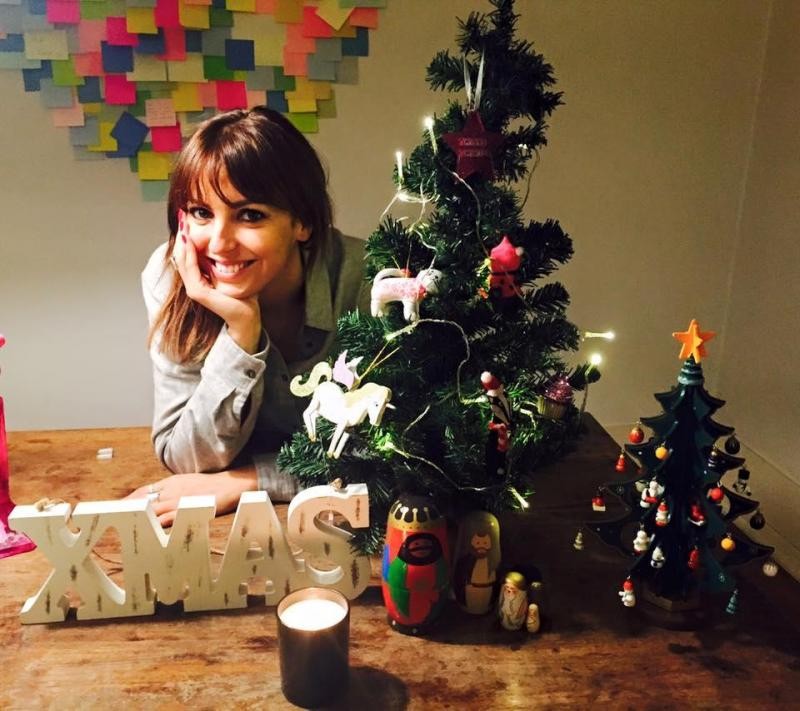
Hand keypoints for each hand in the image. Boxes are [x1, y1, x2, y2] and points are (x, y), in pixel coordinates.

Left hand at [125, 468, 257, 526]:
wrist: (234, 483)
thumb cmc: (214, 486)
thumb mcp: (189, 484)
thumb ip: (174, 491)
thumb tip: (159, 501)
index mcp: (172, 482)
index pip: (143, 492)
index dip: (127, 500)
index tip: (112, 508)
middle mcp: (171, 489)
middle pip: (141, 500)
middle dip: (123, 508)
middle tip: (106, 517)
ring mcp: (179, 499)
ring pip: (150, 509)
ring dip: (134, 516)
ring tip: (117, 524)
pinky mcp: (188, 508)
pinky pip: (168, 517)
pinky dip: (154, 523)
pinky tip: (144, 529)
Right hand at [172, 212, 261, 352]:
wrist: (247, 316)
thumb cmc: (244, 296)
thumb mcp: (235, 271)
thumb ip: (228, 259)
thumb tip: (229, 241)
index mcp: (200, 277)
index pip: (189, 253)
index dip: (187, 236)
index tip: (187, 217)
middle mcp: (194, 282)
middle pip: (182, 254)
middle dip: (182, 234)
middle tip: (181, 215)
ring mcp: (194, 288)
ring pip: (183, 260)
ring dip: (183, 241)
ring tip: (183, 224)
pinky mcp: (198, 293)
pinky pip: (190, 269)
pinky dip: (189, 255)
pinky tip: (190, 241)